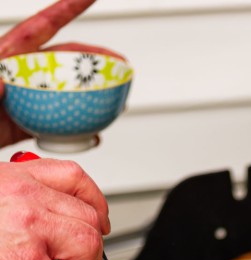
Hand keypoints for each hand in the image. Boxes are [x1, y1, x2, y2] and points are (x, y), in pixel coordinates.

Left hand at [0, 0, 125, 146]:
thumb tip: (3, 83)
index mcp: (4, 58)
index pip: (41, 27)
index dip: (66, 9)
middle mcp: (19, 77)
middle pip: (63, 61)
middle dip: (93, 58)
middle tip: (119, 65)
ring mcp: (24, 101)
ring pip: (65, 94)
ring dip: (91, 96)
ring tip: (115, 100)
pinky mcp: (23, 127)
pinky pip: (57, 126)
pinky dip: (77, 131)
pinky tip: (91, 135)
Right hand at [0, 157, 109, 259]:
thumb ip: (16, 204)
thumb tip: (51, 225)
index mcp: (12, 178)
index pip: (73, 178)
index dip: (95, 203)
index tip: (99, 222)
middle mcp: (24, 198)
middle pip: (88, 219)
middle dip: (88, 251)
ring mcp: (28, 230)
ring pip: (88, 249)